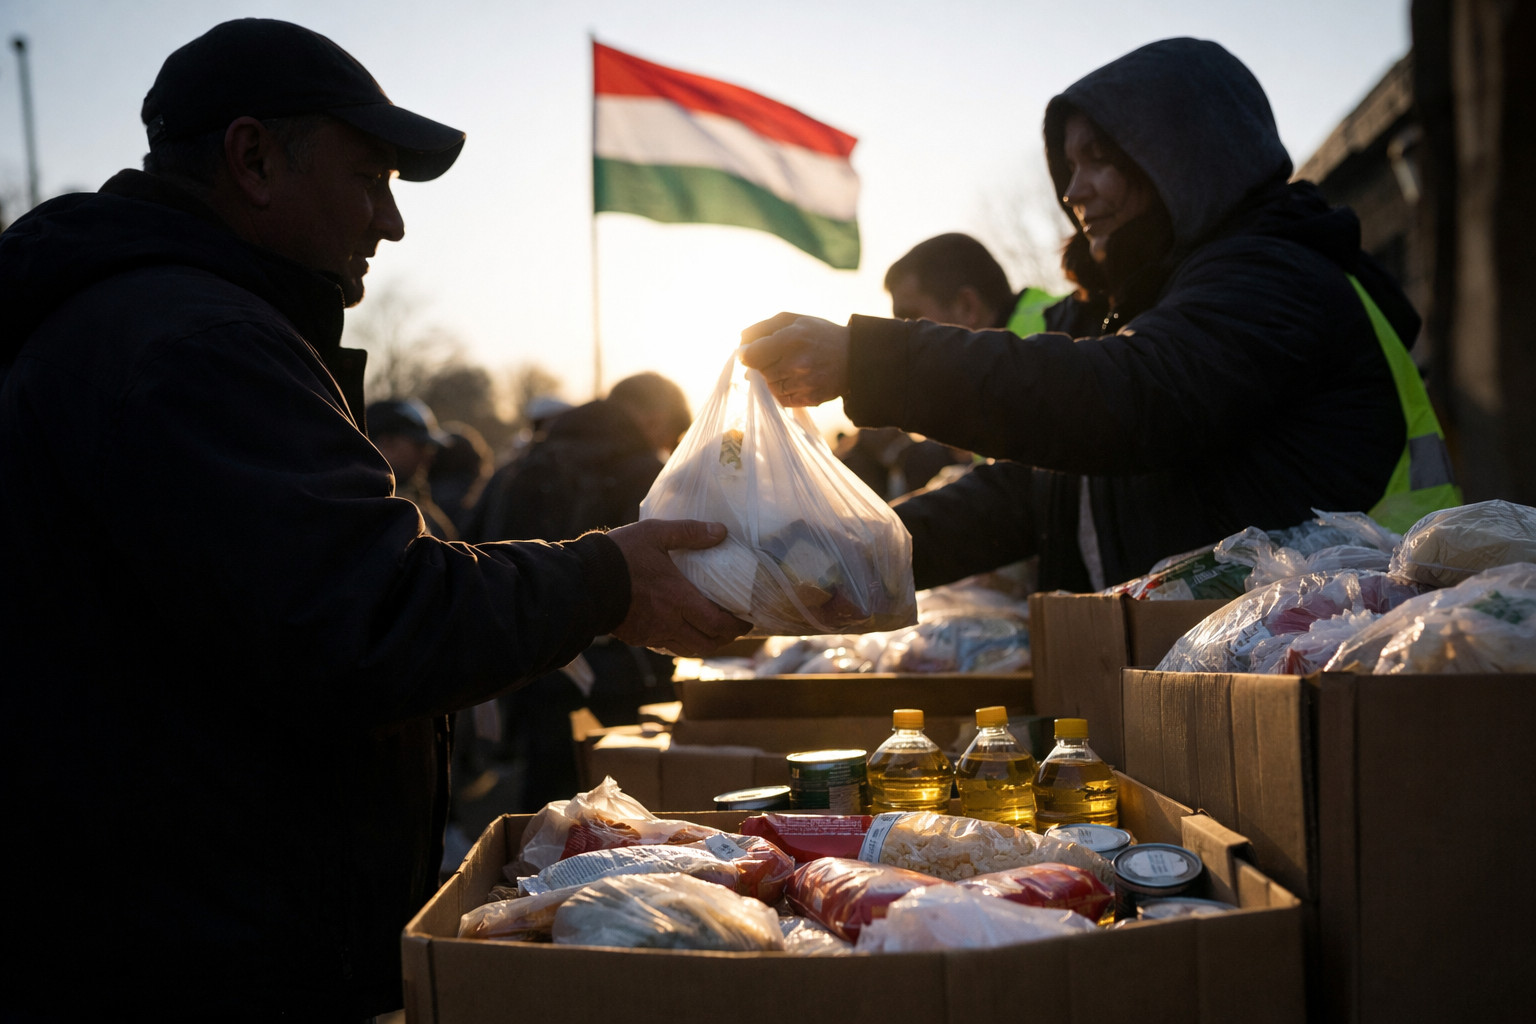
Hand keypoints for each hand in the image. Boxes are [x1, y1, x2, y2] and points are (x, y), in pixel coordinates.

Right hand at [606, 519, 751, 655]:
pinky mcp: (638, 637)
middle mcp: (670, 622)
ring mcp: (653, 633)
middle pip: (708, 643)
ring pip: (689, 650)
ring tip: (713, 631)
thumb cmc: (620, 556)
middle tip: (734, 626)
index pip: (718, 624)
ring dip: (706, 644)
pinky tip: (683, 631)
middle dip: (727, 638)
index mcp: (678, 599)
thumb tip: (721, 531)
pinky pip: (668, 647)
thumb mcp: (655, 534)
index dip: (738, 626)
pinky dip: (683, 643)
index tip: (748, 620)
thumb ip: (689, 532)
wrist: (583, 582)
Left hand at [739, 312, 849, 406]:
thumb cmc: (820, 335)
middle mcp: (798, 363)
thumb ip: (763, 328)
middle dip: (762, 366)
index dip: (747, 355)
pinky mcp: (810, 399)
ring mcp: (804, 384)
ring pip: (769, 387)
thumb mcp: (794, 320)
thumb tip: (740, 342)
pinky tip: (793, 380)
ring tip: (787, 368)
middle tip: (776, 358)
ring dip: (772, 379)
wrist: (855, 358)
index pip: (751, 355)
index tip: (750, 353)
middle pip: (760, 372)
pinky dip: (782, 391)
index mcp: (793, 338)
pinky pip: (781, 399)